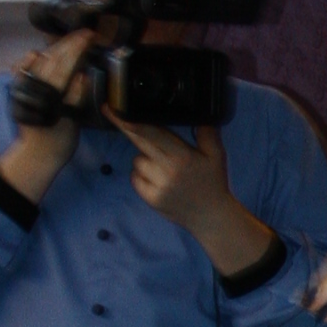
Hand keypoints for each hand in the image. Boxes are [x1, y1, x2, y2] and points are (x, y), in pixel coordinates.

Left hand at [0, 27, 95, 201]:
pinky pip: (21, 69)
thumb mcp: (72, 122)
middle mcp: (32, 86)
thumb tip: (82, 74)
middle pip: (52, 57)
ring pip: (38, 59)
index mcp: (49, 94)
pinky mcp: (17, 89)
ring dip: (55, 47)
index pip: (65, 64)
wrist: (36, 154)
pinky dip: (30, 59)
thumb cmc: (59, 141)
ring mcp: (22, 86)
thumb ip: (76, 97)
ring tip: (71, 39)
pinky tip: (38, 53)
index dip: (77, 48)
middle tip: (85, 33)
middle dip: (69, 42)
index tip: (90, 36)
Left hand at [112, 121, 272, 278]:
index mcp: (183, 156)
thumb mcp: (217, 156)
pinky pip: (135, 178)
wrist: (211, 217)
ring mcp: (158, 186)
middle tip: (110, 110)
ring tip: (163, 166)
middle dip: (123, 125)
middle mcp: (168, 170)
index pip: (152, 134)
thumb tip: (200, 114)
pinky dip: (141, 176)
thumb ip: (209, 134)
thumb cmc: (213, 182)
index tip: (114, 109)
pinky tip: (156, 179)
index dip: (132, 121)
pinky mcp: (150, 199)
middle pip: (138, 142)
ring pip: (137, 160)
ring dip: (144, 158)